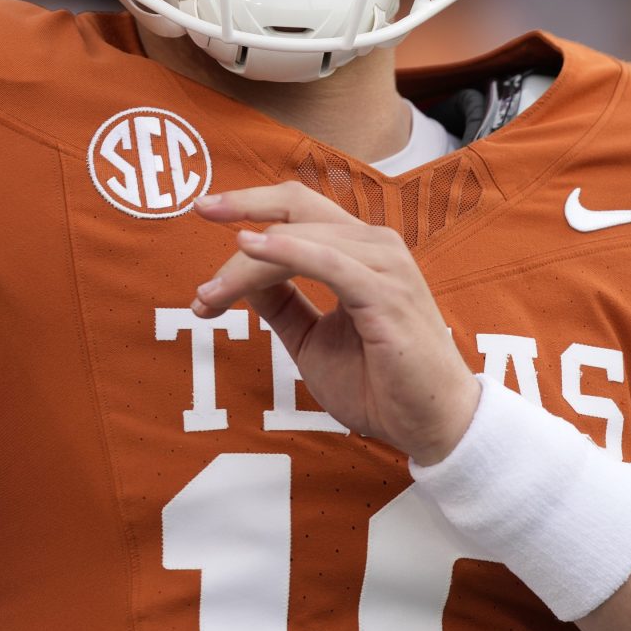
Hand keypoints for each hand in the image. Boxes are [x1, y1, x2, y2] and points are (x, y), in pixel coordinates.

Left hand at [193, 182, 480, 464]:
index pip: (297, 211)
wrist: (430, 426)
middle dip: (244, 204)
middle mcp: (374, 246)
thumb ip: (281, 302)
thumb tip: (239, 271)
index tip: (204, 217)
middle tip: (200, 211)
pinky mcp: (387, 294)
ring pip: (300, 238)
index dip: (249, 209)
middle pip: (298, 205)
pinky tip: (249, 249)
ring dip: (245, 264)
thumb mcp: (311, 338)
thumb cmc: (379, 383)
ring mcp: (384, 266)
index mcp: (358, 251)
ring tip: (209, 294)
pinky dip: (286, 251)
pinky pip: (329, 261)